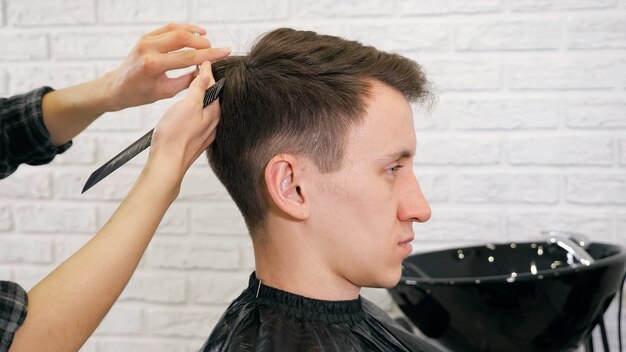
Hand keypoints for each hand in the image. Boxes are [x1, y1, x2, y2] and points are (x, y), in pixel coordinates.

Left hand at [104, 23, 229, 110]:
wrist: (118, 86)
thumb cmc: (140, 93)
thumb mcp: (165, 92)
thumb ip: (187, 82)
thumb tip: (205, 73)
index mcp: (153, 65)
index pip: (187, 57)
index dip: (209, 55)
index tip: (224, 52)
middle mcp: (148, 48)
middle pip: (182, 38)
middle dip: (203, 43)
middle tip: (215, 50)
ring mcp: (146, 40)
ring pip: (176, 29)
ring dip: (194, 34)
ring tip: (207, 41)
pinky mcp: (147, 36)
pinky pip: (169, 28)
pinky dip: (184, 29)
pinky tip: (195, 33)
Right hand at [148, 61, 220, 183]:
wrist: (167, 163)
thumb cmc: (175, 135)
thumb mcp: (188, 106)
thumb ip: (199, 89)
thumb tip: (207, 74)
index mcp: (214, 112)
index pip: (214, 86)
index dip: (207, 72)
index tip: (203, 61)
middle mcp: (214, 123)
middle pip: (212, 98)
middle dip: (206, 84)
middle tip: (199, 71)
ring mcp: (206, 133)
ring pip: (206, 110)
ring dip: (201, 97)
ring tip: (194, 87)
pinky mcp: (196, 141)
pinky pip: (200, 121)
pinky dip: (196, 111)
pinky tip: (189, 110)